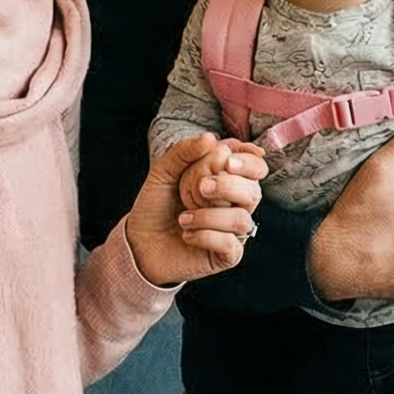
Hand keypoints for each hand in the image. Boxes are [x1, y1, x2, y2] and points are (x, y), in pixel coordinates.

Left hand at [125, 134, 265, 285]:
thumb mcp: (163, 171)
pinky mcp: (228, 255)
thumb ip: (185, 151)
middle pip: (254, 192)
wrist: (139, 242)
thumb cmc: (156, 205)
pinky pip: (231, 244)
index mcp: (228, 179)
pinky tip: (187, 235)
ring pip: (242, 219)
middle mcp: (236, 204)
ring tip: (182, 218)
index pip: (255, 167)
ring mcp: (233, 231)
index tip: (227, 161)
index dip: (248, 162)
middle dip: (229, 186)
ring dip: (208, 216)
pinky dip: (205, 236)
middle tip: (201, 187)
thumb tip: (211, 137)